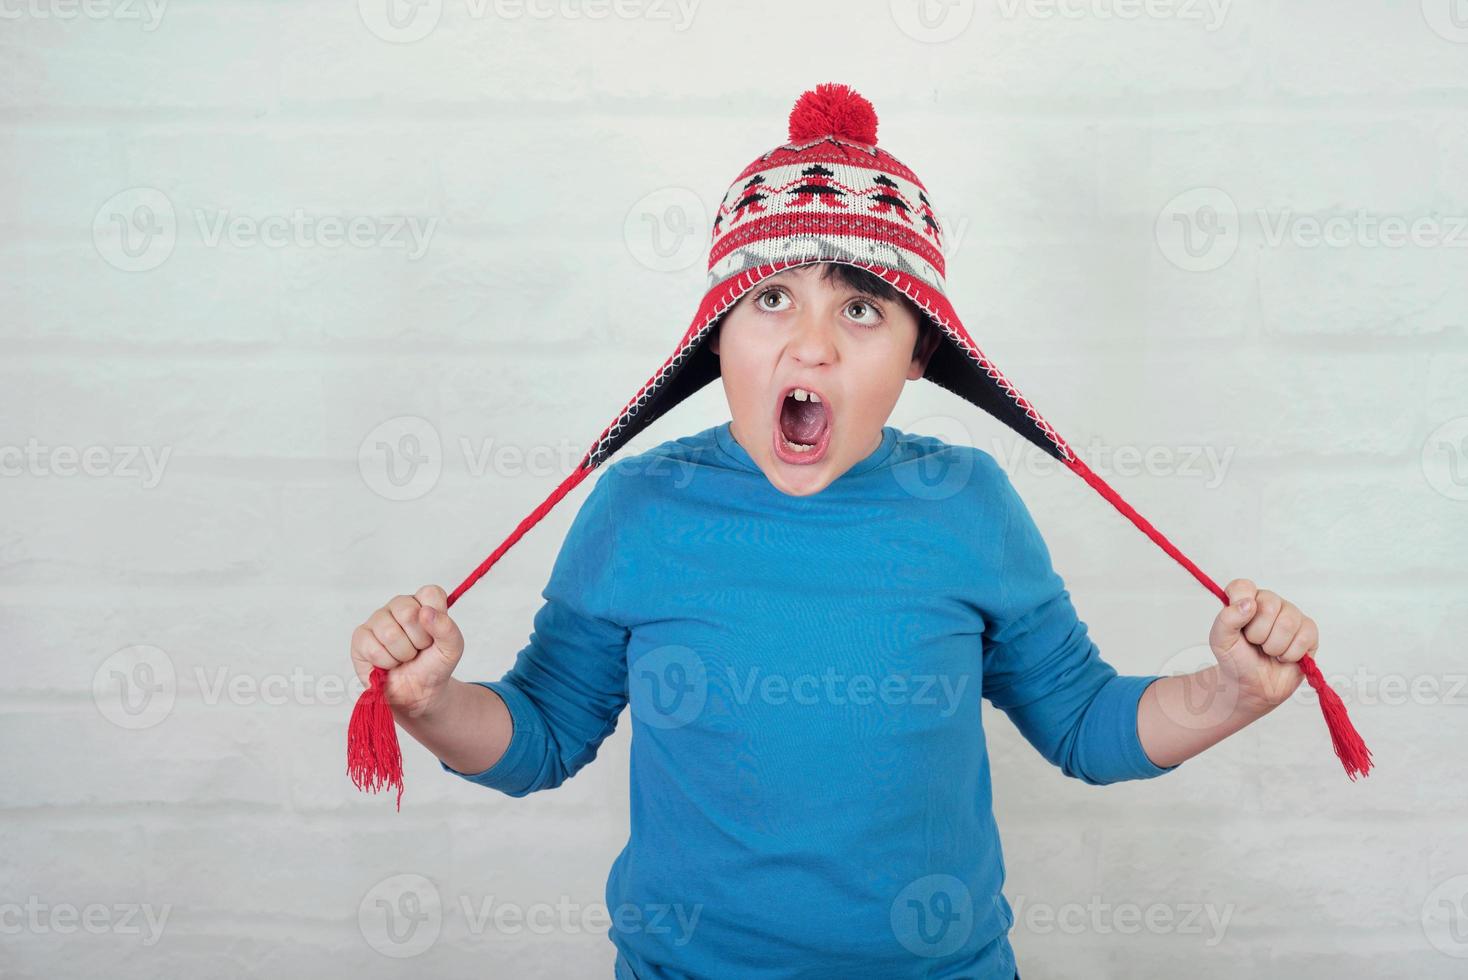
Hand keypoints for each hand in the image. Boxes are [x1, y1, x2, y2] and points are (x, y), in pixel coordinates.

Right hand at [350, 584, 465, 717]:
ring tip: (404, 657)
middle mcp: (399, 605)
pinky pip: (373, 649)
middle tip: (419, 649)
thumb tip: (425, 611)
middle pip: (408, 613)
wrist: (418, 693)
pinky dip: (386, 663)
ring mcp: (378, 619)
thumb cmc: (434, 666)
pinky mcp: (360, 637)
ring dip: (403, 654)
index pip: (430, 594)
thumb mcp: (452, 649)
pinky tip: (389, 663)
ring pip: (390, 633)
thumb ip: (447, 628)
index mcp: (423, 601)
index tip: (436, 635)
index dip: (436, 619)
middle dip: (419, 641)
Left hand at [1208, 577, 1319, 714]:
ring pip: (1288, 622)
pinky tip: (1284, 656)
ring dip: (1274, 646)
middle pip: (1269, 605)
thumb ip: (1227, 619)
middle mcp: (1269, 603)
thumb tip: (1248, 603)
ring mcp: (1291, 615)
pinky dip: (1290, 654)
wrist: (1253, 686)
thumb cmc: (1236, 660)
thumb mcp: (1220, 641)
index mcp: (1245, 600)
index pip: (1243, 586)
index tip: (1240, 622)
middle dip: (1258, 633)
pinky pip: (1305, 636)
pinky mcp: (1308, 631)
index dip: (1241, 602)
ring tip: (1269, 651)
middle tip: (1255, 643)